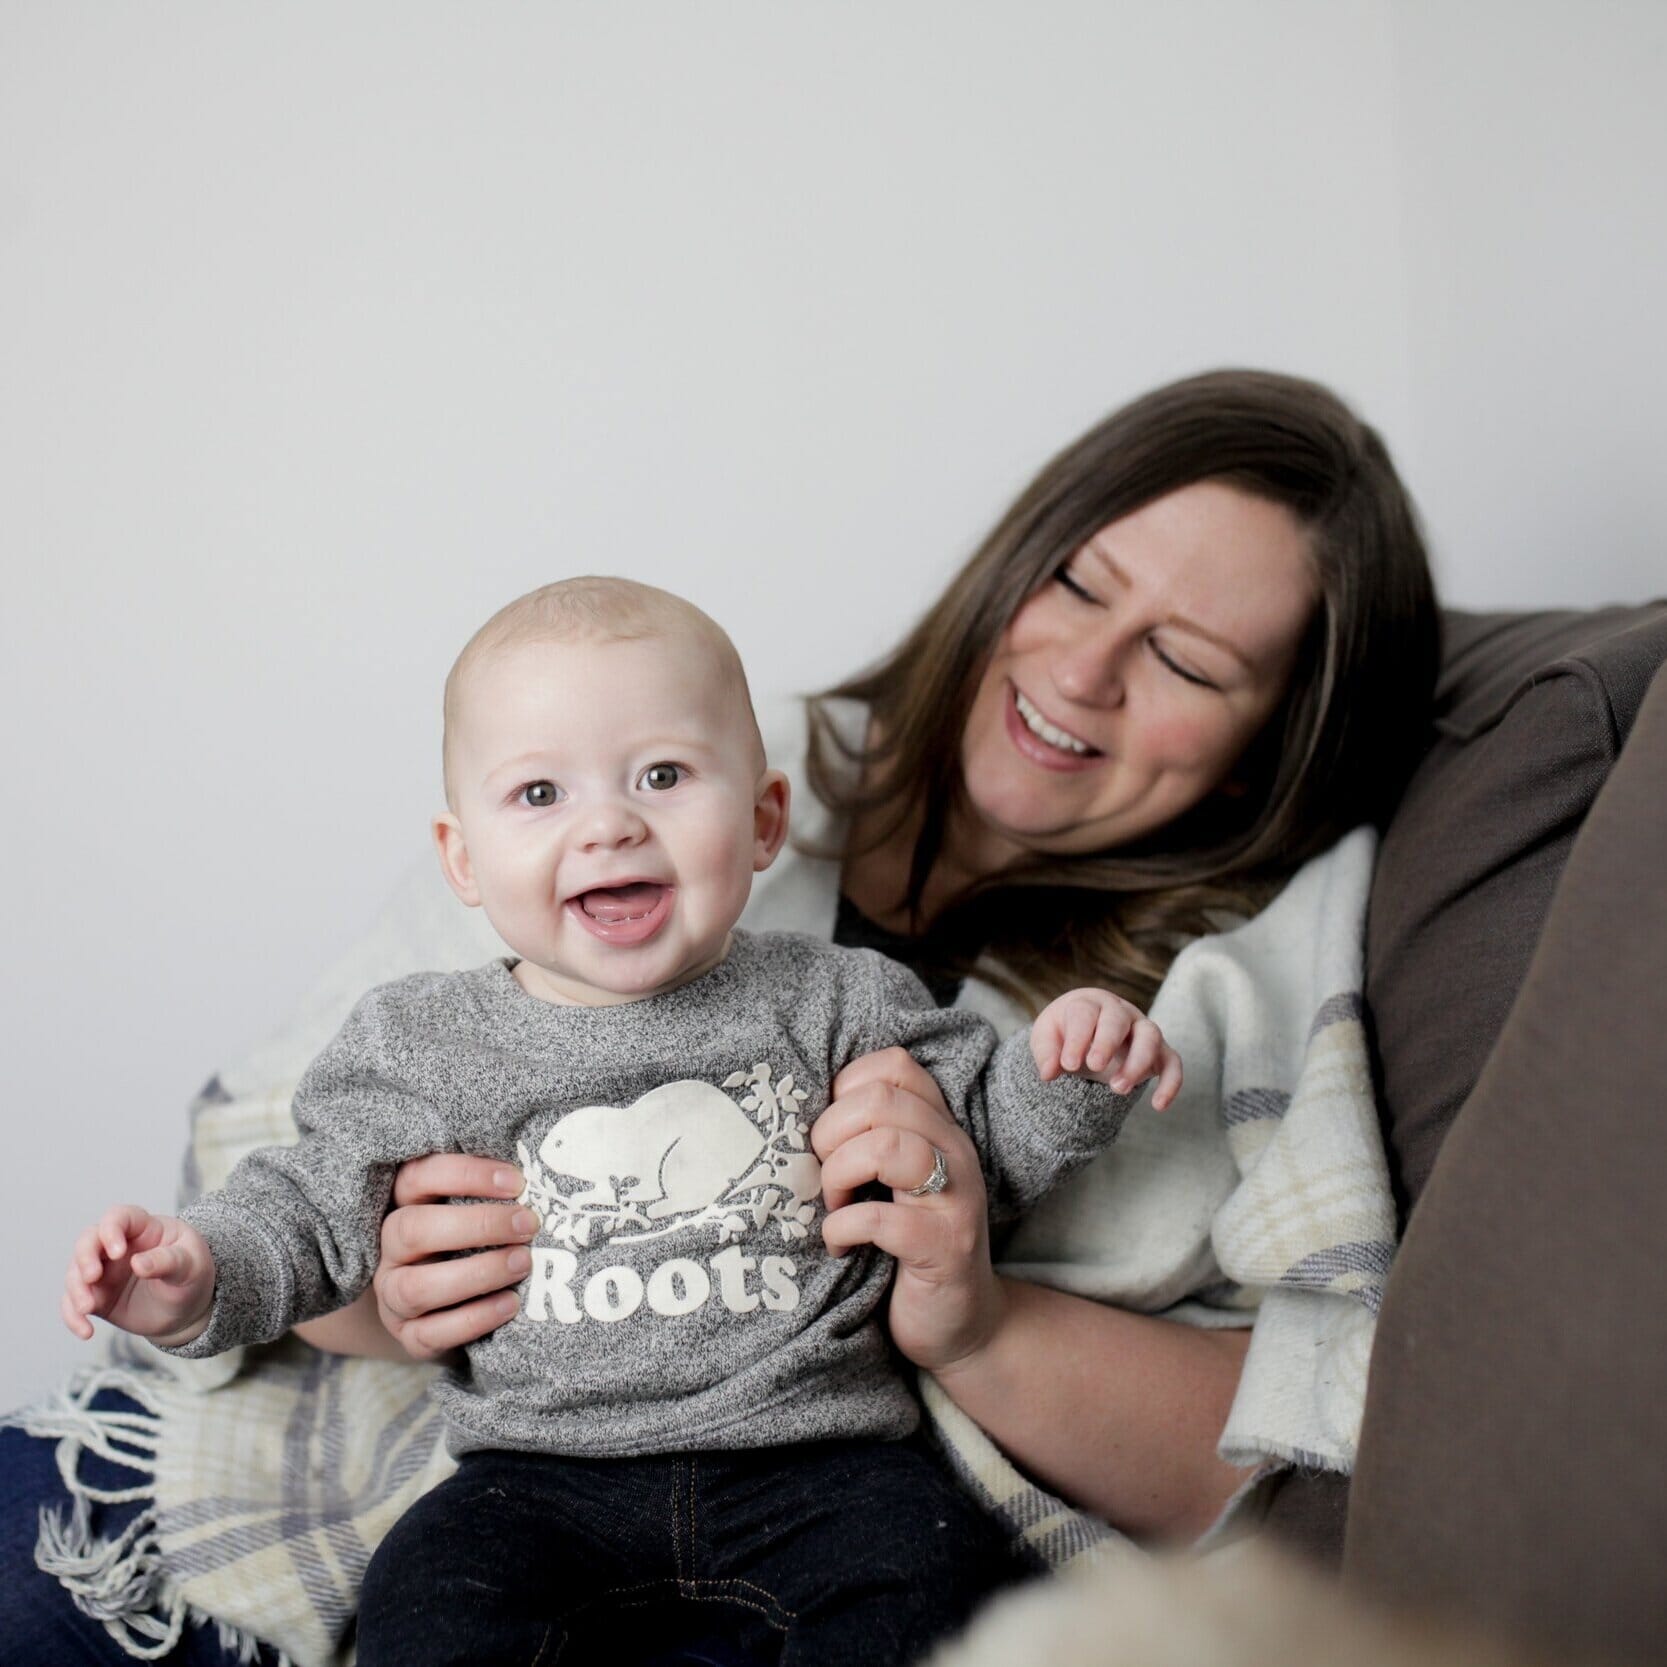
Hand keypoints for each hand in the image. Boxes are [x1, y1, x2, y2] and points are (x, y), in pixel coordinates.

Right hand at [63, 1204, 214, 1346]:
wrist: (188, 1308)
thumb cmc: (192, 1275)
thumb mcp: (191, 1266)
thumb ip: (169, 1261)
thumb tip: (139, 1263)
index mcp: (145, 1228)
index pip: (119, 1217)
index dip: (111, 1229)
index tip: (117, 1253)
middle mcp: (118, 1246)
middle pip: (88, 1240)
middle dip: (84, 1257)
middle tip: (92, 1277)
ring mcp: (105, 1271)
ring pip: (76, 1273)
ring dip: (76, 1290)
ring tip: (88, 1309)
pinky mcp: (97, 1296)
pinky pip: (74, 1303)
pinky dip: (73, 1317)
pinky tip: (86, 1331)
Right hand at [374, 1155, 537, 1360]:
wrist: (450, 1306)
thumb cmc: (472, 1241)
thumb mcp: (473, 1210)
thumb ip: (492, 1194)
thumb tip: (540, 1176)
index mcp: (403, 1205)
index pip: (419, 1177)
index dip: (467, 1174)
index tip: (516, 1182)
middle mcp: (391, 1249)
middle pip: (412, 1230)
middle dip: (476, 1225)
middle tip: (527, 1225)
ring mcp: (392, 1296)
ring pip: (416, 1287)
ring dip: (477, 1273)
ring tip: (523, 1263)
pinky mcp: (409, 1335)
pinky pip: (432, 1333)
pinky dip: (475, 1319)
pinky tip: (510, 1304)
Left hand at [813, 1047, 1005, 1374]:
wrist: (962, 1325)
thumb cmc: (908, 1245)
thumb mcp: (892, 1180)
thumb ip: (866, 1138)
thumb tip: (795, 1113)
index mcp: (938, 1126)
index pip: (893, 1066)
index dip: (846, 1089)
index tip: (833, 1134)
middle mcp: (954, 1151)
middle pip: (880, 1099)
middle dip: (831, 1133)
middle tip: (825, 1177)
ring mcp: (955, 1198)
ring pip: (888, 1146)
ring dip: (839, 1175)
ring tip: (834, 1206)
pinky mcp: (945, 1247)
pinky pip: (881, 1219)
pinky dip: (844, 1228)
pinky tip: (840, 1244)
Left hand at [1030, 987, 1182, 1108]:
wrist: (1084, 1035)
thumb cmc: (1064, 1033)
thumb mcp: (1046, 1039)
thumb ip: (1046, 1054)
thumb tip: (1048, 1073)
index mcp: (1089, 1003)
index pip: (1085, 1014)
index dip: (1077, 1038)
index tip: (1068, 1064)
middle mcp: (1119, 1011)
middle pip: (1119, 1019)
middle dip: (1107, 1043)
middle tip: (1094, 1067)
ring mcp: (1142, 1029)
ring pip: (1150, 1037)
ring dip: (1137, 1062)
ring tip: (1118, 1089)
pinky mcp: (1158, 1052)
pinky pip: (1173, 1062)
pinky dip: (1171, 1083)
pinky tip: (1159, 1105)